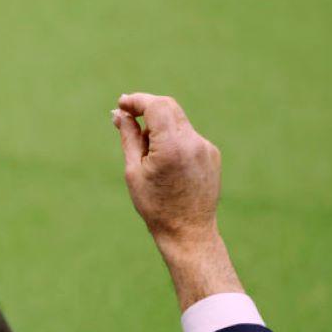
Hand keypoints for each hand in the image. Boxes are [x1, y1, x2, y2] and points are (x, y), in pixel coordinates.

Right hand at [112, 93, 220, 244]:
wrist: (188, 231)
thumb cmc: (155, 205)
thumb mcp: (133, 170)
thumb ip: (129, 137)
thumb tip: (120, 114)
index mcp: (172, 147)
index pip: (156, 106)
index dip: (137, 100)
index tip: (122, 104)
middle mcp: (193, 143)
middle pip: (169, 107)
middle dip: (147, 107)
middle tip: (126, 114)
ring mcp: (205, 148)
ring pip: (177, 121)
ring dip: (158, 125)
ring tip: (144, 152)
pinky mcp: (211, 154)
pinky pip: (187, 135)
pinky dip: (171, 137)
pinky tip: (163, 161)